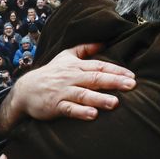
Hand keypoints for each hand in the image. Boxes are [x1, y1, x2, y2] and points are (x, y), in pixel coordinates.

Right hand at [0, 43, 135, 134]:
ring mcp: (63, 92)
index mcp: (76, 66)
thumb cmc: (51, 73)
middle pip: (95, 79)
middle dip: (114, 82)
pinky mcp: (55, 106)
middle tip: (131, 86)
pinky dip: (80, 112)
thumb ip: (85, 49)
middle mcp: (71, 78)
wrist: (26, 89)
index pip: (99, 66)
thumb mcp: (66, 57)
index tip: (132, 76)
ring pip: (83, 95)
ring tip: (115, 103)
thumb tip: (104, 43)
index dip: (116, 71)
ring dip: (99, 99)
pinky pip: (69, 109)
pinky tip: (93, 115)